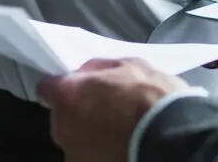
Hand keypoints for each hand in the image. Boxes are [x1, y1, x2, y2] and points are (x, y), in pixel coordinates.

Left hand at [38, 58, 188, 161]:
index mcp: (68, 95)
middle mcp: (61, 127)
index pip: (47, 87)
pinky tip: (121, 146)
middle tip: (107, 108)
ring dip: (90, 134)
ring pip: (76, 139)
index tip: (80, 87)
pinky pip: (89, 155)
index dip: (63, 85)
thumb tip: (87, 71)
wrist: (170, 139)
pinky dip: (100, 152)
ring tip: (118, 131)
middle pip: (62, 116)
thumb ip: (102, 67)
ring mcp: (73, 153)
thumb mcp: (131, 65)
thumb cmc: (150, 96)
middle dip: (79, 111)